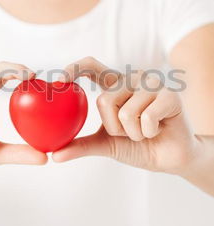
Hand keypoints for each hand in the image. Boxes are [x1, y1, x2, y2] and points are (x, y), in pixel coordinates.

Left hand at [52, 56, 200, 175]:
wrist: (169, 159)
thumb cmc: (136, 145)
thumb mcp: (105, 144)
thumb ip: (80, 145)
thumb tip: (54, 155)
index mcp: (114, 84)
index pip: (91, 66)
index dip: (74, 68)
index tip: (59, 80)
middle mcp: (131, 79)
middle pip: (104, 101)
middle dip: (114, 128)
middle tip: (129, 132)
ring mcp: (152, 84)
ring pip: (126, 113)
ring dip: (133, 133)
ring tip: (145, 131)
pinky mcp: (170, 95)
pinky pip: (146, 118)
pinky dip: (148, 133)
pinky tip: (158, 129)